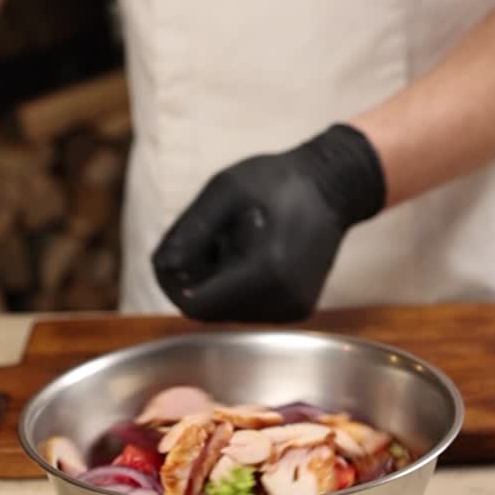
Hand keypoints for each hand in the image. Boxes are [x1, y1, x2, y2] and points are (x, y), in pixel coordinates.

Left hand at [152, 124, 385, 321]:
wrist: (334, 186)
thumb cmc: (277, 181)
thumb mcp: (225, 190)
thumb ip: (190, 229)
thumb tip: (161, 267)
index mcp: (266, 271)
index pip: (196, 304)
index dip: (172, 284)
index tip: (174, 253)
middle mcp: (283, 300)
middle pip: (210, 311)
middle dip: (197, 279)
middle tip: (209, 238)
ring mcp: (293, 310)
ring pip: (227, 312)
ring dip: (216, 284)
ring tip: (233, 242)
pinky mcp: (297, 311)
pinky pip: (248, 309)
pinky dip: (237, 287)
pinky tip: (249, 256)